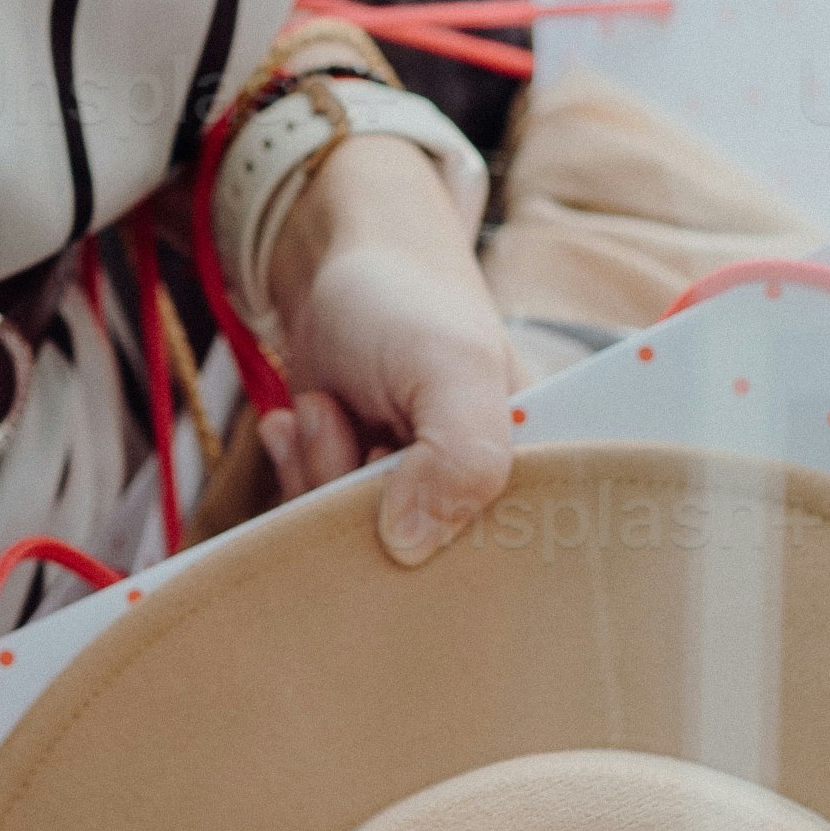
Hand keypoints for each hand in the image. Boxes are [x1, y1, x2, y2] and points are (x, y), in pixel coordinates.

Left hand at [260, 132, 519, 564]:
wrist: (329, 265)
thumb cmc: (404, 301)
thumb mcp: (448, 365)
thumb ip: (460, 455)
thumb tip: (410, 548)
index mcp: (532, 469)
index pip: (513, 559)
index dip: (449, 544)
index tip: (394, 473)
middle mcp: (476, 495)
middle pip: (420, 564)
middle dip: (362, 501)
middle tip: (355, 428)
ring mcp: (412, 499)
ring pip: (357, 546)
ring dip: (323, 472)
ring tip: (330, 405)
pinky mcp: (354, 496)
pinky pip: (315, 524)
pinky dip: (297, 468)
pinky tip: (300, 418)